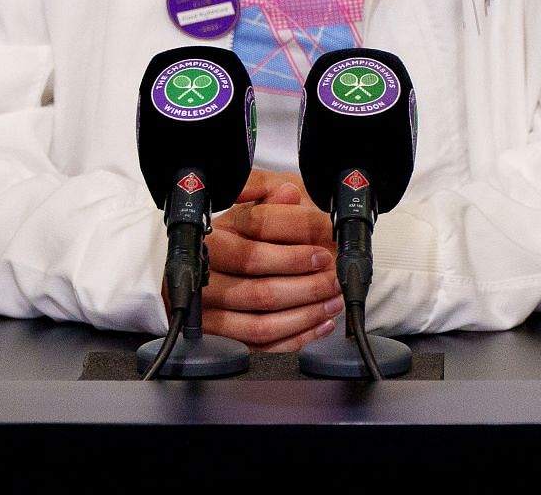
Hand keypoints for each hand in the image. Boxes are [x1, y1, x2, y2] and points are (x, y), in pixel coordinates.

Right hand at [200, 169, 340, 351]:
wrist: (208, 263)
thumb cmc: (237, 231)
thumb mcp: (251, 202)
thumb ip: (268, 195)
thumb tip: (289, 193)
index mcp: (211, 244)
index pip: (250, 256)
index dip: (291, 257)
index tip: (321, 255)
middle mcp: (206, 282)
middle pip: (259, 294)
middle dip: (306, 289)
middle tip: (333, 280)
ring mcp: (211, 314)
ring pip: (262, 325)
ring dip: (305, 316)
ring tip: (332, 302)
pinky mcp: (223, 339)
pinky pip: (262, 347)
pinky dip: (296, 339)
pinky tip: (319, 324)